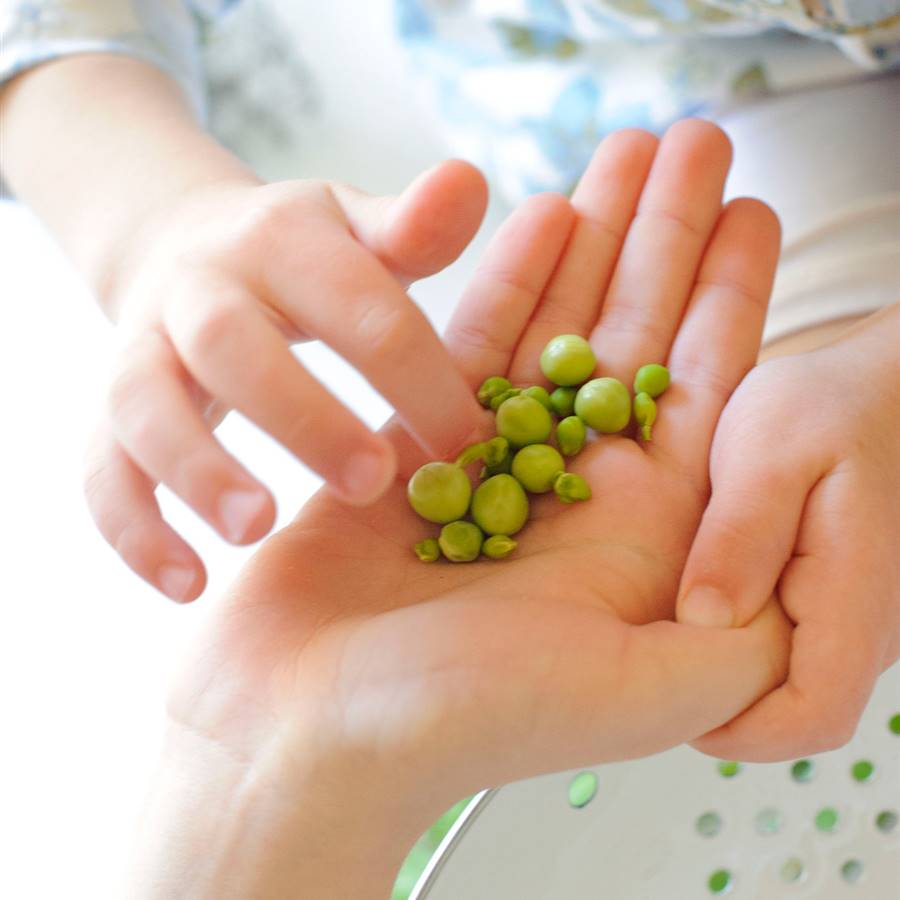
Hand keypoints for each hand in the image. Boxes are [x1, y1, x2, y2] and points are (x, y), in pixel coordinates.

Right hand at [83, 161, 488, 601]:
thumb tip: (472, 180)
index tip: (468, 445)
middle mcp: (202, 290)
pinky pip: (101, 468)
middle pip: (235, 344)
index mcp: (283, 242)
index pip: (356, 302)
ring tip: (257, 529)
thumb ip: (414, 226)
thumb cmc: (305, 260)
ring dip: (198, 469)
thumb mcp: (357, 230)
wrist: (187, 250)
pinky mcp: (110, 410)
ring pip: (145, 404)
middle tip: (373, 483)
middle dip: (303, 415)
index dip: (416, 373)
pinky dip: (132, 527)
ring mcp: (144, 347)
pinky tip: (186, 583)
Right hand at [138, 122, 787, 897]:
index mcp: (630, 542)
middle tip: (689, 147)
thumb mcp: (627, 694)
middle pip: (632, 344)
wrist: (300, 731)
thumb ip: (734, 647)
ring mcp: (489, 466)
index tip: (750, 214)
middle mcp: (567, 497)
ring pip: (554, 330)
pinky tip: (533, 217)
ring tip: (617, 156)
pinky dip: (503, 282)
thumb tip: (806, 592)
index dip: (731, 302)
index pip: (700, 398)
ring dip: (591, 242)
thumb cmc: (453, 723)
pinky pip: (467, 348)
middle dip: (666, 243)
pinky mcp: (412, 447)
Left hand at [676, 302, 899, 759]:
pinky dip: (743, 644)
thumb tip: (705, 622)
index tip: (668, 704)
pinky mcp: (841, 600)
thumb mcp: (767, 456)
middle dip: (723, 704)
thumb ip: (740, 537)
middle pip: (798, 712)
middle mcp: (868, 626)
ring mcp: (858, 617)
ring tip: (663, 635)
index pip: (812, 718)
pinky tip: (702, 604)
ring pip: (792, 684)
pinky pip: (792, 648)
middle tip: (649, 663)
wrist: (873, 388)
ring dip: (730, 676)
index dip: (739, 731)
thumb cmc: (824, 408)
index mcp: (855, 599)